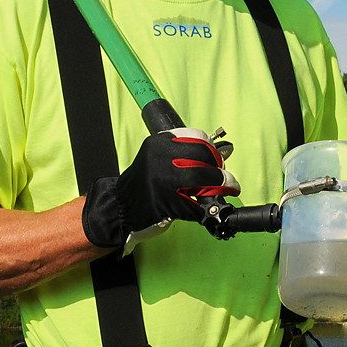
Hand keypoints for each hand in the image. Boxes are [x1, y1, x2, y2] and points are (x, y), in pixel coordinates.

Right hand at [81, 128, 240, 247]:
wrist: (119, 208)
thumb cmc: (144, 185)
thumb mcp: (160, 161)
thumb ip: (187, 156)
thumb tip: (225, 152)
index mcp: (159, 143)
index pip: (197, 137)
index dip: (213, 149)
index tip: (218, 160)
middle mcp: (160, 158)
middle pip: (204, 157)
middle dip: (220, 170)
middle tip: (226, 179)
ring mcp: (162, 180)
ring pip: (203, 180)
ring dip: (221, 187)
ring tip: (226, 191)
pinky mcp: (166, 203)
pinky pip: (195, 205)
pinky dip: (203, 210)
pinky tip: (203, 209)